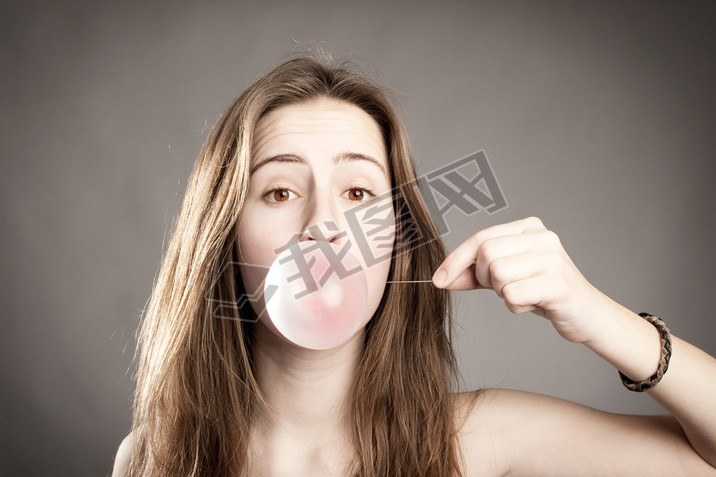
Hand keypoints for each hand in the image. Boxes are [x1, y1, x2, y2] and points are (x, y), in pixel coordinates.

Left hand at [432, 216, 608, 342]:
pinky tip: (534, 304)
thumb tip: (441, 278)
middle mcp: (542, 237)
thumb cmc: (542, 292)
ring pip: (498, 275)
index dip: (455, 260)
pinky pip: (512, 295)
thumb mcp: (504, 278)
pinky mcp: (558, 284)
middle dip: (485, 278)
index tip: (439, 280)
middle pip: (486, 254)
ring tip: (524, 295)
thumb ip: (473, 275)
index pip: (480, 238)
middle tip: (504, 288)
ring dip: (502, 294)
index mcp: (529, 227)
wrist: (585, 314)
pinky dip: (515, 306)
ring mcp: (552, 259)